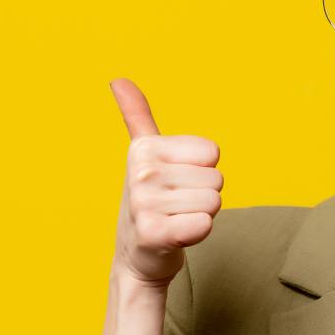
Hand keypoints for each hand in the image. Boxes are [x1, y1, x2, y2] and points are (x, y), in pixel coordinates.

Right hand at [110, 77, 223, 288]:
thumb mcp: (143, 156)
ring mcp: (145, 203)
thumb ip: (137, 116)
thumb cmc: (150, 201)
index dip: (201, 171)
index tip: (176, 183)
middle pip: (216, 179)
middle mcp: (142, 172)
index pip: (212, 152)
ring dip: (200, 215)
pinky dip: (197, 234)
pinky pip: (205, 225)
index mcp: (144, 147)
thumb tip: (118, 79)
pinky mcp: (155, 233)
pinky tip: (175, 236)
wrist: (137, 255)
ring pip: (214, 202)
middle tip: (176, 206)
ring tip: (175, 219)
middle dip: (202, 195)